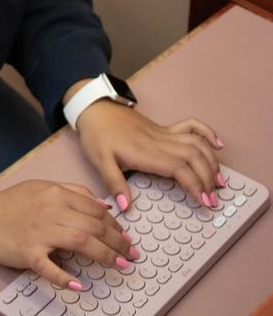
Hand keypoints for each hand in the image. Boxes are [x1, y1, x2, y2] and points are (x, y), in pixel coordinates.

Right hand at [0, 179, 136, 287]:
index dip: (115, 225)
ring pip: (81, 242)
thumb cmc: (11, 204)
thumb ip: (73, 193)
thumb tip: (104, 205)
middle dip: (118, 241)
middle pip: (93, 225)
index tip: (126, 238)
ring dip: (105, 255)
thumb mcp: (42, 187)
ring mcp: (40, 232)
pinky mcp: (27, 252)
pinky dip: (65, 277)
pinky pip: (49, 267)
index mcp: (56, 193)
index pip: (95, 209)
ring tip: (120, 265)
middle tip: (132, 254)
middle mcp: (51, 210)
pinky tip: (80, 286)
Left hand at [76, 100, 224, 209]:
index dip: (195, 185)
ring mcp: (164, 133)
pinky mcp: (165, 128)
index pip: (179, 168)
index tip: (204, 202)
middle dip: (208, 179)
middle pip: (194, 157)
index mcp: (145, 152)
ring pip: (197, 143)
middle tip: (213, 200)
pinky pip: (192, 125)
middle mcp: (160, 141)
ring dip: (212, 161)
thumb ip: (114, 183)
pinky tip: (217, 145)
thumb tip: (125, 206)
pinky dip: (208, 133)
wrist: (95, 108)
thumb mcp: (99, 161)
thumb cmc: (96, 134)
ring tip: (219, 182)